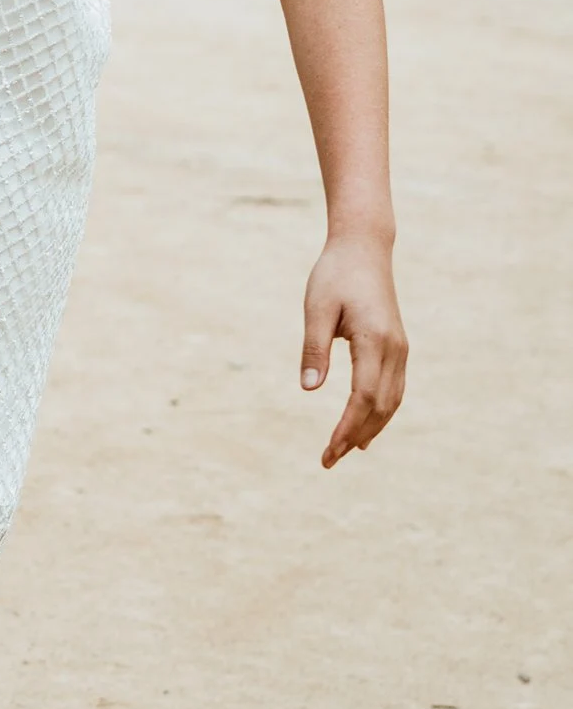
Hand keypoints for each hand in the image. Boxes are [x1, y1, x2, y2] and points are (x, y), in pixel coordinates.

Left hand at [300, 232, 406, 466]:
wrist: (364, 248)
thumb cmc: (334, 275)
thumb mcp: (316, 307)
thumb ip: (313, 347)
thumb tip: (308, 389)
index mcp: (374, 340)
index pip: (362, 398)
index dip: (346, 428)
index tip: (328, 451)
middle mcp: (395, 349)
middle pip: (380, 407)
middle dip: (355, 436)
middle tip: (328, 459)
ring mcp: (401, 349)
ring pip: (392, 402)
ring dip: (370, 428)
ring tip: (345, 450)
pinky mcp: (398, 347)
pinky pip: (394, 389)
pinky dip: (380, 412)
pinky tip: (364, 425)